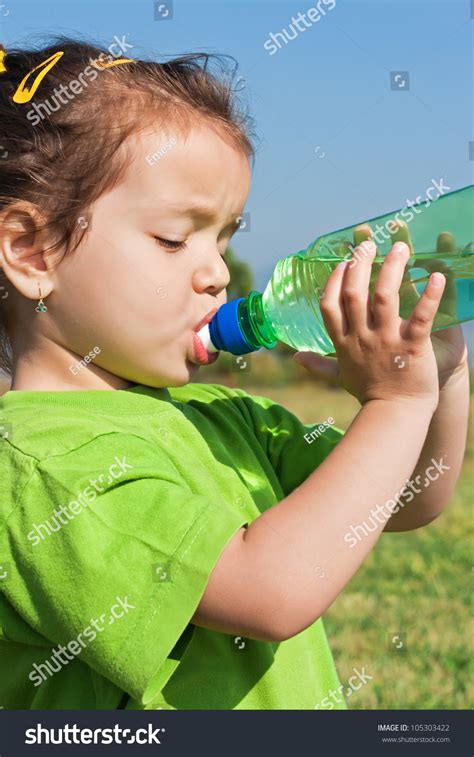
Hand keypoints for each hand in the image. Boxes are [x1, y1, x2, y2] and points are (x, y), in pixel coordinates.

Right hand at [294, 237, 444, 410]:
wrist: (395, 415)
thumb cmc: (369, 394)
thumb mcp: (340, 376)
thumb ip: (318, 364)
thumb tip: (295, 357)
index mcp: (343, 342)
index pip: (330, 304)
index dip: (335, 280)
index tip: (343, 262)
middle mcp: (361, 338)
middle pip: (354, 293)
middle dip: (360, 264)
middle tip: (368, 243)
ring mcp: (387, 341)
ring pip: (385, 297)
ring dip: (393, 268)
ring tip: (401, 247)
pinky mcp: (412, 347)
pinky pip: (422, 317)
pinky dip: (430, 296)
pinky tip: (438, 276)